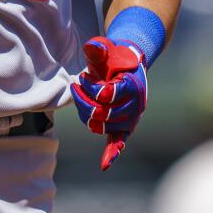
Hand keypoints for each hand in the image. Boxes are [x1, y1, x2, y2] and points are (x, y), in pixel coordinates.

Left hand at [71, 36, 147, 170]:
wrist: (128, 66)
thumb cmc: (115, 57)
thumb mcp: (107, 50)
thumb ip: (98, 49)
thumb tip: (92, 47)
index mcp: (131, 87)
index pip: (105, 95)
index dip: (90, 87)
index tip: (84, 76)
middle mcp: (134, 106)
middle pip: (100, 113)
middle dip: (83, 99)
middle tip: (78, 85)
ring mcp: (129, 119)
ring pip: (100, 125)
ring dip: (86, 113)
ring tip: (82, 97)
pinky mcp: (124, 127)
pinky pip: (118, 142)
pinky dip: (112, 153)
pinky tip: (104, 164)